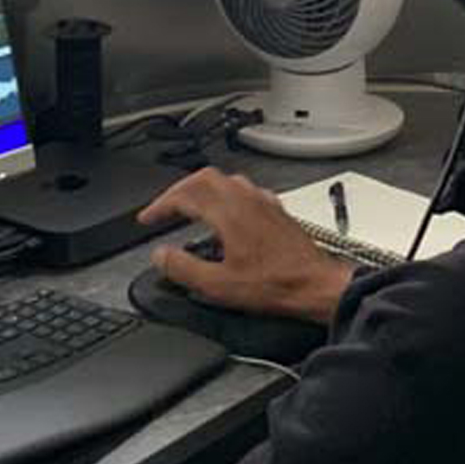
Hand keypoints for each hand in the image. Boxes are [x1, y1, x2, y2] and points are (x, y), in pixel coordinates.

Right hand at [139, 167, 354, 324]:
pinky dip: (224, 195)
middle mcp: (247, 200)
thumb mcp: (219, 286)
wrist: (317, 286)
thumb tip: (160, 256)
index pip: (184, 195)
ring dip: (201, 189)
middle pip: (204, 177)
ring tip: (188, 206)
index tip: (147, 218)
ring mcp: (264, 202)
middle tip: (164, 208)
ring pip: (225, 180)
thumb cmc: (277, 285)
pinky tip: (226, 212)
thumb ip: (183, 268)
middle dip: (178, 190)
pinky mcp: (276, 211)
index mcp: (229, 212)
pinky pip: (244, 190)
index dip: (160, 205)